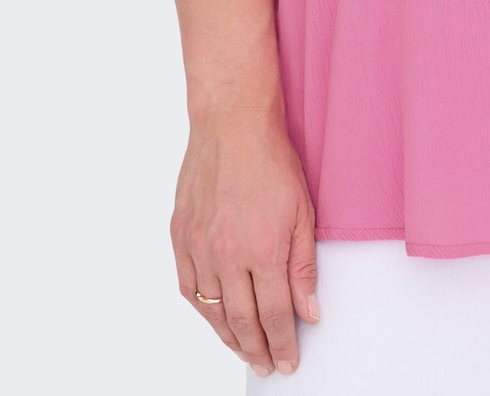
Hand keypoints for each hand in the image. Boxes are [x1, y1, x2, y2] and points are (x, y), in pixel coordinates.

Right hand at [170, 104, 318, 376]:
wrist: (232, 125)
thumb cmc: (271, 161)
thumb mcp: (304, 213)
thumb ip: (304, 268)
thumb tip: (308, 312)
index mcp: (263, 250)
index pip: (275, 316)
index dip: (282, 344)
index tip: (287, 362)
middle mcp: (227, 255)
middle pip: (241, 321)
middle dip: (257, 350)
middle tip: (266, 365)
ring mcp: (199, 247)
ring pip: (212, 311)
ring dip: (228, 337)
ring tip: (243, 349)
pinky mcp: (180, 236)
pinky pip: (188, 287)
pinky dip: (202, 309)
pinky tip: (213, 317)